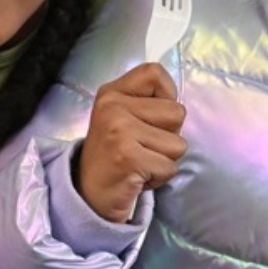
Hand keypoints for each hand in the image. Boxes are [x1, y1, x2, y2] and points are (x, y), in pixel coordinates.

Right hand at [75, 64, 187, 222]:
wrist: (89, 195)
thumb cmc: (115, 155)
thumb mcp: (122, 117)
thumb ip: (147, 102)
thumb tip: (178, 101)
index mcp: (112, 92)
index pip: (155, 73)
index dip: (167, 96)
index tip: (151, 117)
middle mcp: (112, 107)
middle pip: (177, 112)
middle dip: (168, 136)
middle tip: (142, 148)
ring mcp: (119, 131)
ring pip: (178, 143)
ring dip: (165, 159)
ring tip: (141, 162)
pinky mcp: (128, 158)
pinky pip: (170, 167)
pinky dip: (160, 177)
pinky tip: (138, 176)